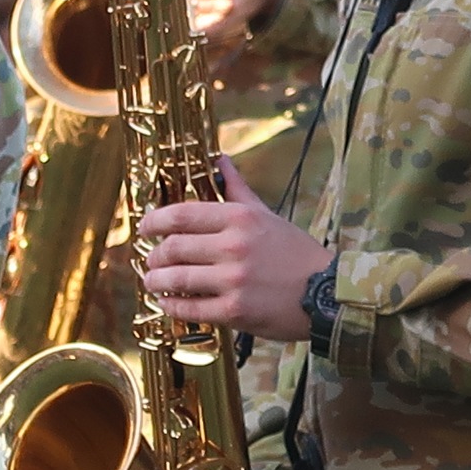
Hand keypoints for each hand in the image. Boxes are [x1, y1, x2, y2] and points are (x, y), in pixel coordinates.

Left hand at [139, 156, 330, 338]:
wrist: (326, 292)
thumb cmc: (295, 252)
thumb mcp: (266, 214)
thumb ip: (237, 188)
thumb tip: (218, 158)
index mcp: (241, 218)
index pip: (182, 215)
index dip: (155, 221)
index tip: (144, 227)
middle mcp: (234, 246)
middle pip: (173, 247)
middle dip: (154, 255)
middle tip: (150, 259)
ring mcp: (233, 280)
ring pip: (176, 278)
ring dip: (156, 281)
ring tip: (152, 282)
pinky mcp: (235, 311)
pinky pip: (190, 308)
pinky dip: (171, 306)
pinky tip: (167, 302)